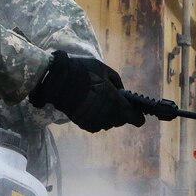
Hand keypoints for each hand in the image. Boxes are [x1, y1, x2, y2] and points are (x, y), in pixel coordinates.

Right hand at [28, 51, 145, 131]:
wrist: (58, 82)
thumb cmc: (84, 73)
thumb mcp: (104, 70)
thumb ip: (117, 82)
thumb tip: (121, 91)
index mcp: (118, 105)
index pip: (136, 119)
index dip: (137, 115)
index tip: (134, 109)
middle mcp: (109, 118)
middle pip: (120, 120)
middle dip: (119, 111)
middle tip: (111, 98)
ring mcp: (96, 123)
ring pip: (107, 122)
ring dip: (106, 114)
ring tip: (97, 100)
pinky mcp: (84, 125)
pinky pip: (95, 123)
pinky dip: (94, 116)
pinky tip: (88, 105)